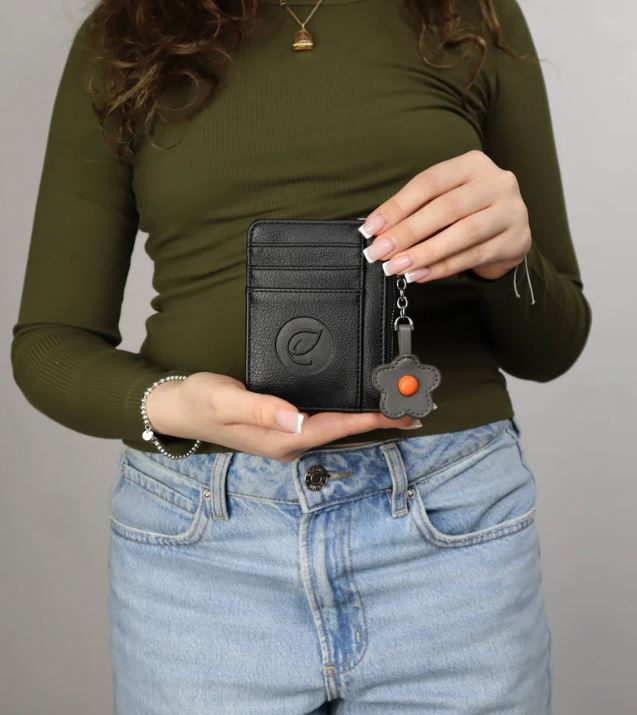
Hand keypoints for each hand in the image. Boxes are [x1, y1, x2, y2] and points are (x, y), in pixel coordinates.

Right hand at [145, 372, 421, 462]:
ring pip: (337, 425)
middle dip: (379, 418)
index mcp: (282, 438)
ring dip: (367, 415)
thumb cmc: (202, 402)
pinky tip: (358, 401)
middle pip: (344, 430)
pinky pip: (325, 419)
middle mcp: (290, 441)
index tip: (402, 410)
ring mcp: (288, 436)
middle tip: (415, 405)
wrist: (180, 408)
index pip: (336, 427)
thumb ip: (261, 410)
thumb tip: (297, 419)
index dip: (371, 417)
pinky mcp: (284, 426)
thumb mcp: (227, 401)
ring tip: (398, 402)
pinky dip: (348, 410)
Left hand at [359, 150, 531, 281]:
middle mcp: (496, 182)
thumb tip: (377, 231)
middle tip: (380, 251)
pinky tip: (419, 275)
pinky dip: (442, 268)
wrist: (510, 232)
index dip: (397, 206)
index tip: (371, 229)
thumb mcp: (444, 200)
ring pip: (462, 233)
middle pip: (445, 208)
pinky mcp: (516, 239)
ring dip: (424, 253)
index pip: (428, 183)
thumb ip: (416, 210)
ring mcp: (511, 210)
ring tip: (397, 267)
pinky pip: (473, 256)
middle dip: (407, 232)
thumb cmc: (468, 213)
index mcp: (472, 164)